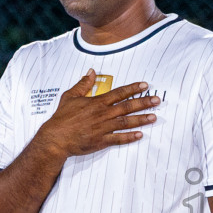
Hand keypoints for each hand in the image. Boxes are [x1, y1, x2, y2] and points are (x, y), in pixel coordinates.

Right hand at [35, 69, 158, 158]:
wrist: (55, 138)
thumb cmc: (62, 118)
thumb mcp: (70, 96)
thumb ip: (83, 84)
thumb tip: (91, 71)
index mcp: (97, 103)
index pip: (119, 93)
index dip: (133, 88)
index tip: (145, 85)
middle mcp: (103, 114)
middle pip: (127, 106)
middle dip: (144, 102)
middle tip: (157, 100)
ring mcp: (103, 128)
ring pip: (126, 122)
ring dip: (141, 119)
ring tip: (154, 117)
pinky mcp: (101, 141)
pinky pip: (118, 139)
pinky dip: (130, 137)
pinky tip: (140, 135)